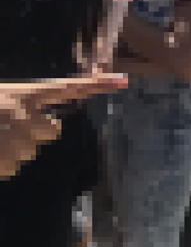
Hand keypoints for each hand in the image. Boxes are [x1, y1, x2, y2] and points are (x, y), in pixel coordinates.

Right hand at [0, 75, 125, 179]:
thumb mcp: (2, 98)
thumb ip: (23, 106)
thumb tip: (45, 123)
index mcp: (21, 95)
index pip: (66, 88)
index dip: (96, 84)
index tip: (122, 80)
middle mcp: (27, 116)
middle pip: (53, 129)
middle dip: (36, 131)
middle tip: (8, 128)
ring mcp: (21, 140)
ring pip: (31, 148)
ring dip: (15, 147)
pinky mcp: (12, 162)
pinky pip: (15, 165)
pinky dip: (4, 162)